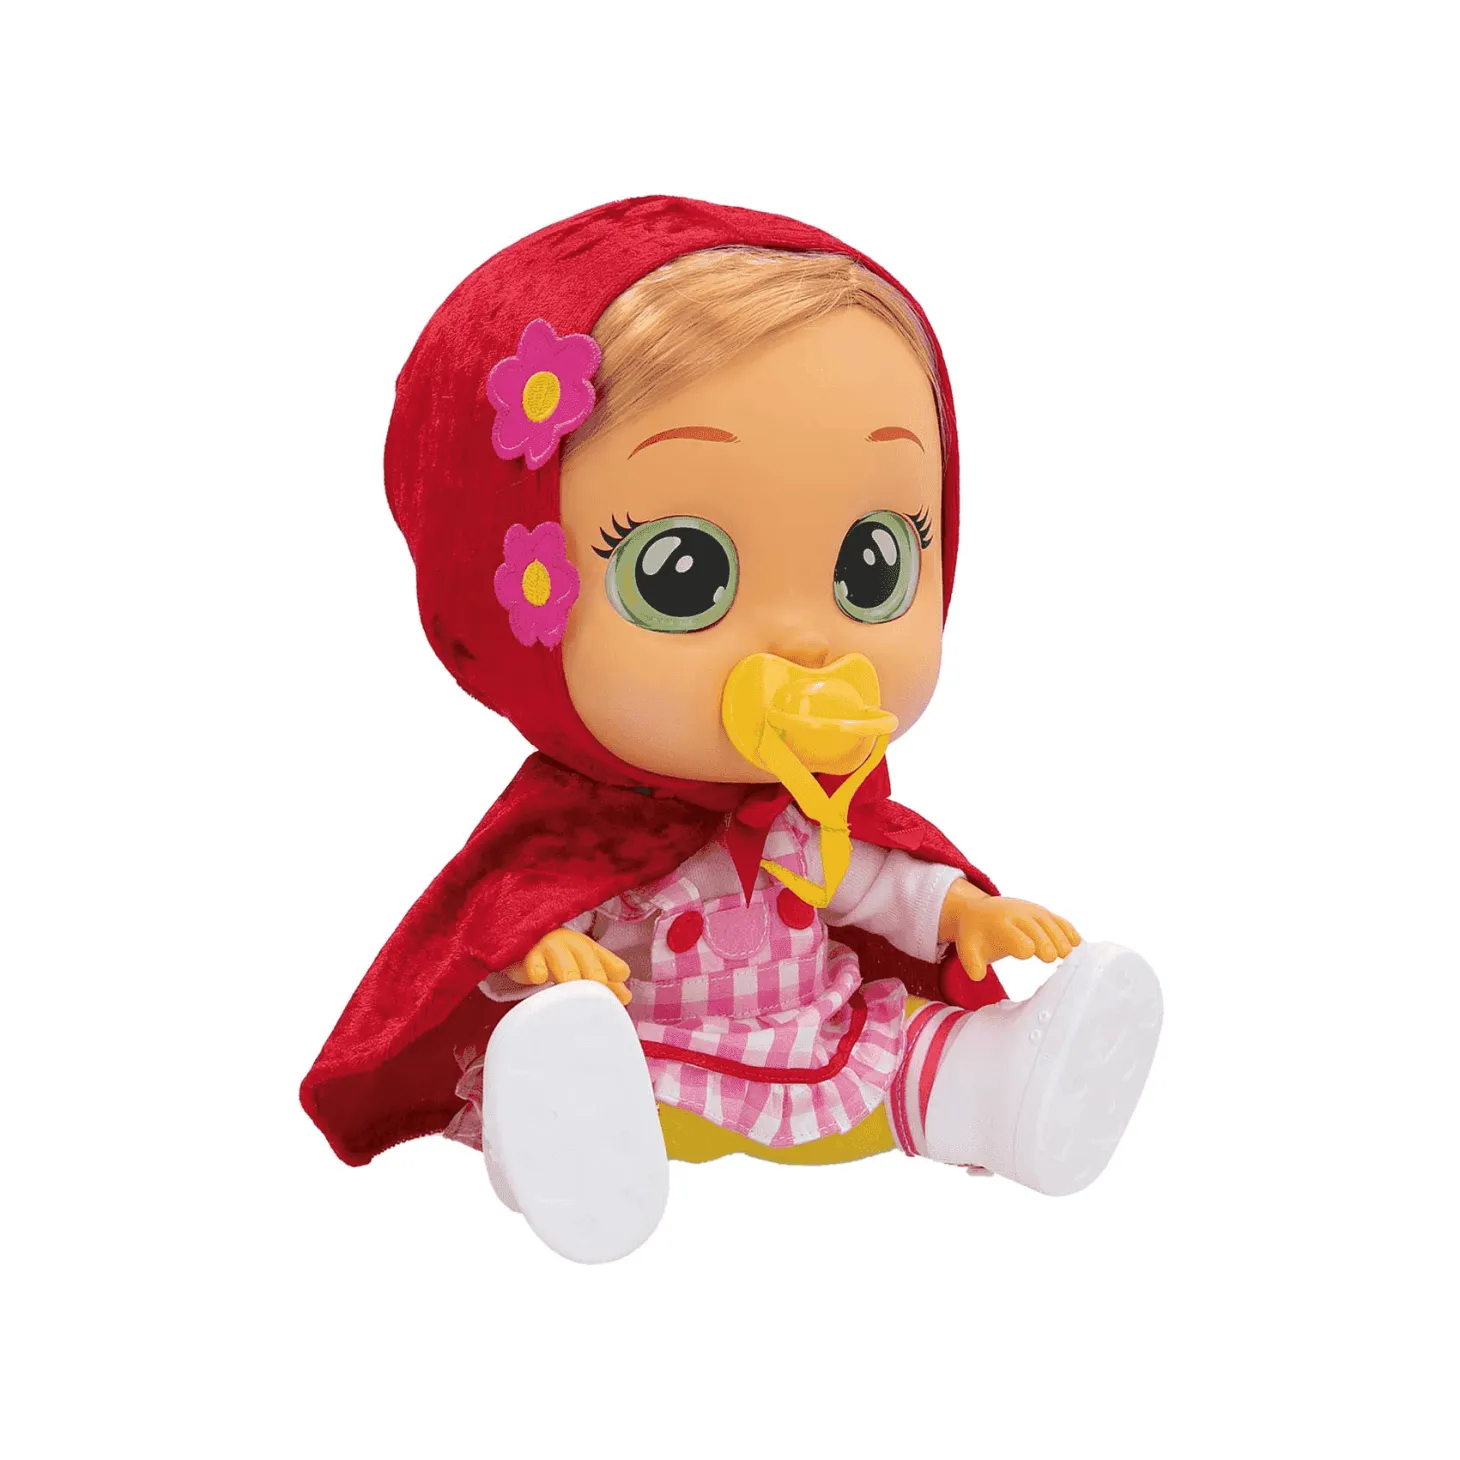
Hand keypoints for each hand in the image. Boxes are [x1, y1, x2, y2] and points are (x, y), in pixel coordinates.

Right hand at [507, 928, 632, 1004]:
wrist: (527, 944)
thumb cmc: (561, 958)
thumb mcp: (583, 966)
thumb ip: (605, 980)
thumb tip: (626, 997)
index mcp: (588, 948)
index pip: (606, 958)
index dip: (615, 973)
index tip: (623, 995)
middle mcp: (571, 944)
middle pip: (586, 955)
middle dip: (594, 973)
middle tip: (599, 992)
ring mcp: (549, 948)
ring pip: (561, 958)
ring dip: (568, 971)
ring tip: (572, 985)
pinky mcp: (527, 955)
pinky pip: (532, 961)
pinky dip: (536, 968)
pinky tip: (539, 977)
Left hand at [937, 881, 1080, 980]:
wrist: (978, 910)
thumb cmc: (976, 935)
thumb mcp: (967, 949)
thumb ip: (972, 963)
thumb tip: (978, 976)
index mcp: (999, 924)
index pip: (1013, 934)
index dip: (1022, 943)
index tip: (1029, 954)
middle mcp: (1018, 915)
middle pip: (1037, 929)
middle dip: (1044, 941)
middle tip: (1052, 957)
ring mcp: (1033, 912)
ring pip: (1051, 924)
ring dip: (1061, 938)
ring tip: (1069, 955)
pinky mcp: (1043, 914)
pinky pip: (1059, 921)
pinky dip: (1068, 930)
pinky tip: (1077, 944)